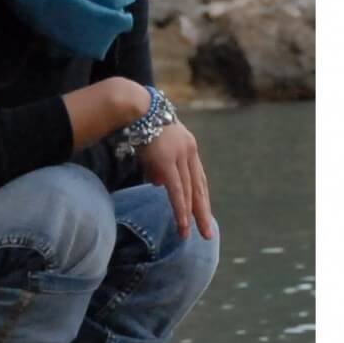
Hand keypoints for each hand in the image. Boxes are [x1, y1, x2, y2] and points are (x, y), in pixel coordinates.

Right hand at [137, 122, 212, 240]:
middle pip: (199, 187)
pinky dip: (180, 208)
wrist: (136, 108)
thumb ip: (159, 167)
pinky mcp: (168, 162)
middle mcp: (189, 152)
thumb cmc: (142, 124)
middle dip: (202, 211)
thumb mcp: (155, 148)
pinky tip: (182, 222)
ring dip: (190, 214)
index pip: (198, 177)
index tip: (202, 213)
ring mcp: (180, 156)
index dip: (200, 197)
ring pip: (189, 192)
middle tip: (207, 233)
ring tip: (190, 234)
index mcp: (189, 147)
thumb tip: (159, 184)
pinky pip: (176, 190)